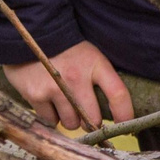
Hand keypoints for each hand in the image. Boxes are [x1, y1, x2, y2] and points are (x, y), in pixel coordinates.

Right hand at [3, 40, 133, 130]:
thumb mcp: (91, 56)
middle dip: (92, 122)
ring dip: (71, 119)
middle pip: (92, 118)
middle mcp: (76, 78)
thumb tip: (112, 110)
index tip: (125, 124)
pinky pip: (50, 120)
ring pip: (71, 123)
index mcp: (95, 64)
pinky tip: (50, 102)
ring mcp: (54, 88)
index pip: (118, 93)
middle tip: (88, 116)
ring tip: (66, 104)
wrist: (34, 35)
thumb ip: (102, 78)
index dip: (125, 113)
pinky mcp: (35, 95)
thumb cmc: (68, 50)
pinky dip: (52, 116)